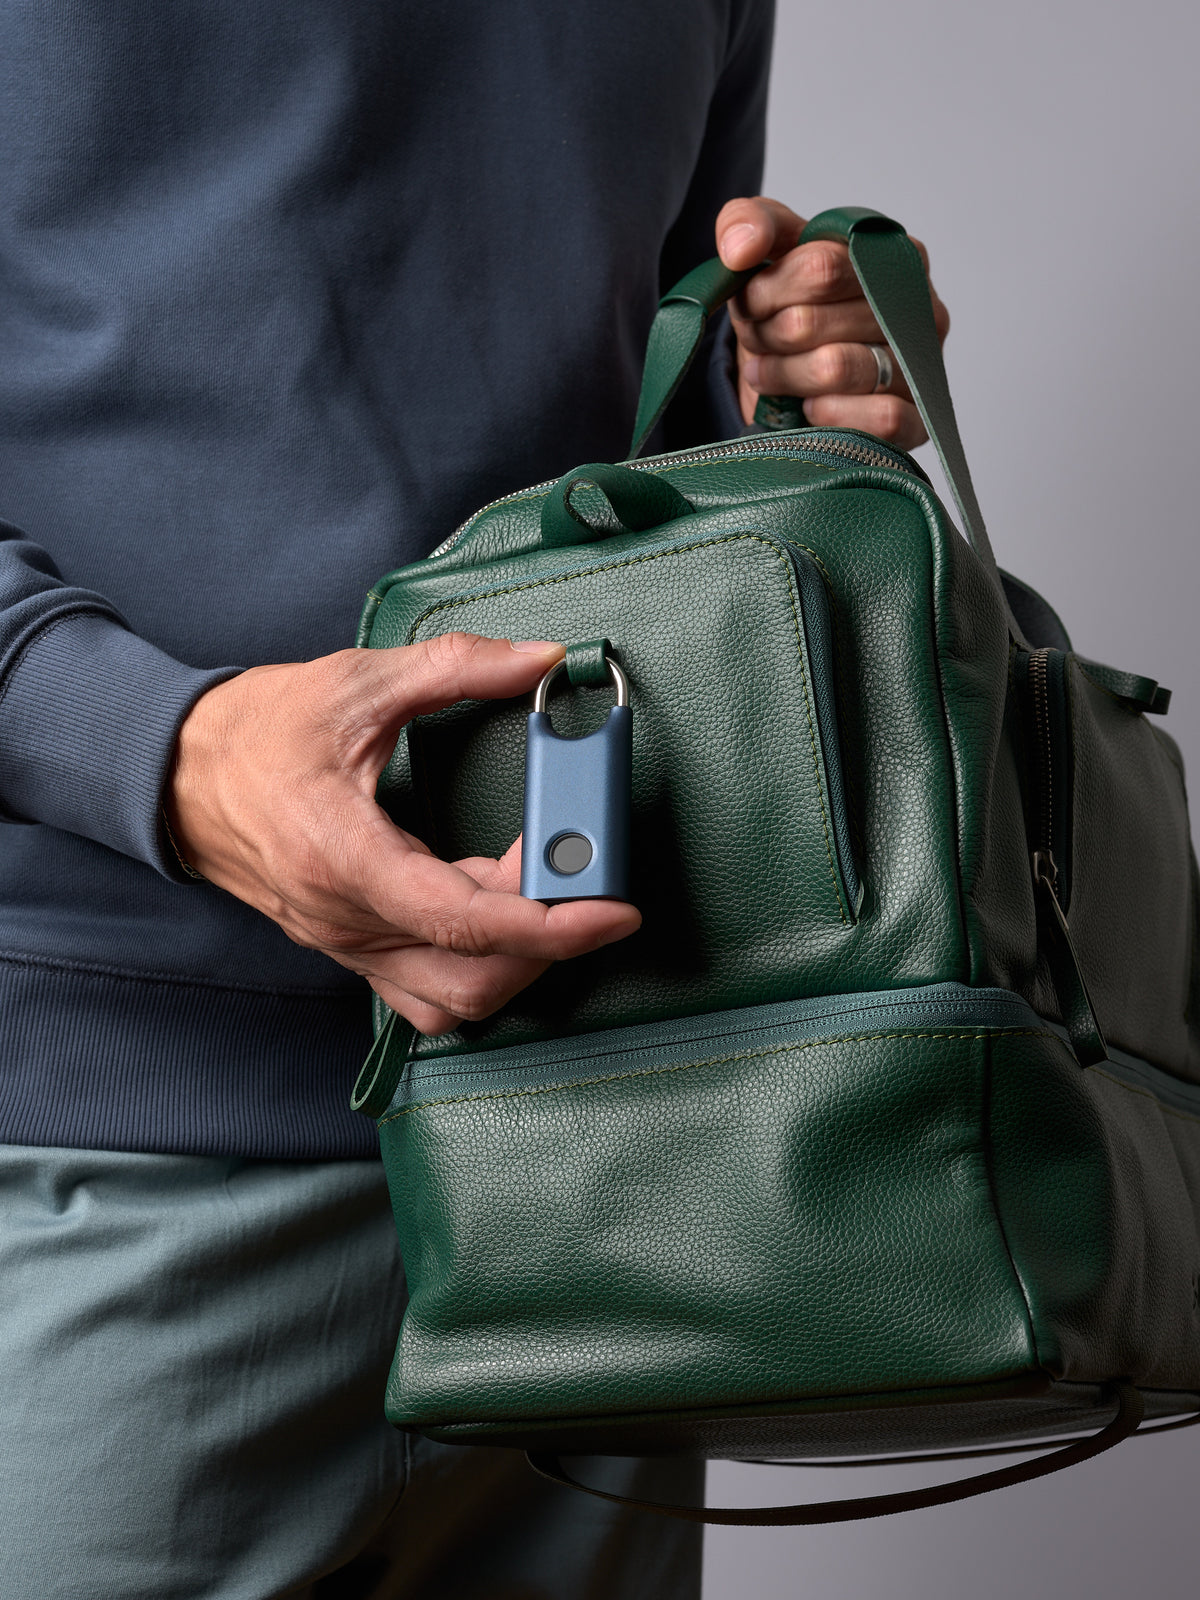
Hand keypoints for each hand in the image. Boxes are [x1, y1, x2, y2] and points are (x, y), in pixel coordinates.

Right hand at [166, 634, 640, 1034]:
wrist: (176, 772)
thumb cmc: (255, 731)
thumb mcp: (357, 682)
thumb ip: (456, 667)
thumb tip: (537, 661)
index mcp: (343, 854)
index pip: (463, 919)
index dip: (552, 924)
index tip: (611, 909)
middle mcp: (345, 918)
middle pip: (472, 974)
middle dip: (548, 937)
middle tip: (583, 873)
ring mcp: (346, 944)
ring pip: (452, 999)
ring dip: (516, 961)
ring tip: (542, 892)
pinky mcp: (349, 949)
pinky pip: (424, 996)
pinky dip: (477, 972)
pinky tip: (498, 922)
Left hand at [716, 196, 949, 450]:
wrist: (801, 370)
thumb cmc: (793, 305)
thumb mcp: (767, 251)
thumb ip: (748, 224)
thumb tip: (741, 249)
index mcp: (892, 255)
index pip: (820, 267)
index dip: (769, 289)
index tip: (750, 302)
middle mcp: (919, 306)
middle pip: (814, 321)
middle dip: (769, 333)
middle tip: (758, 339)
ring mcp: (922, 365)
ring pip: (835, 368)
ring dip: (785, 374)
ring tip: (769, 371)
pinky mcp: (916, 419)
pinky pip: (877, 418)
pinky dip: (830, 415)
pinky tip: (810, 409)